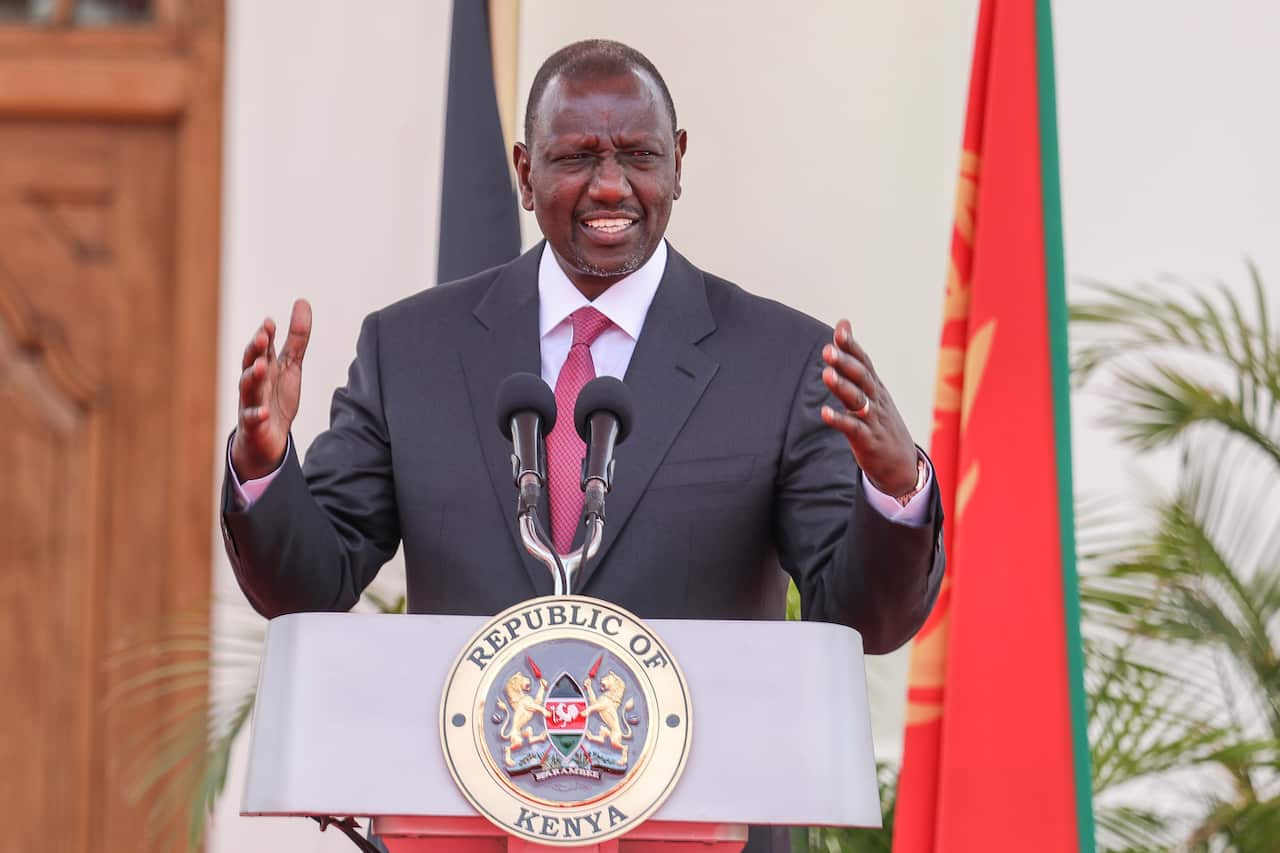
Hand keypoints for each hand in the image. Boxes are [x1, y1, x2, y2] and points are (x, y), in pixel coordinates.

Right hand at [230, 299, 311, 479]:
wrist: (268, 438)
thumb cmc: (276, 397)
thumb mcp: (291, 366)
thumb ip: (297, 338)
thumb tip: (303, 302)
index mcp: (263, 367)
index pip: (261, 348)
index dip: (264, 335)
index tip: (270, 322)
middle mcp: (254, 382)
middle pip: (250, 362)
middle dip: (254, 350)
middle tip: (261, 337)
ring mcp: (251, 402)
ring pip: (248, 388)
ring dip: (252, 376)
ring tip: (261, 367)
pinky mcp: (253, 425)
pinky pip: (252, 419)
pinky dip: (257, 414)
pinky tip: (265, 411)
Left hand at [820, 320, 919, 496]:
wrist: (902, 464)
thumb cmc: (880, 422)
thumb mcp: (870, 392)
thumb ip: (852, 363)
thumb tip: (843, 325)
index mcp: (875, 387)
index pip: (864, 362)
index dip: (852, 346)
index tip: (840, 328)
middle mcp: (875, 399)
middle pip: (861, 377)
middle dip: (845, 363)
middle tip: (828, 350)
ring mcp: (873, 419)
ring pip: (857, 400)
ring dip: (841, 387)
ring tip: (826, 374)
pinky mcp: (868, 440)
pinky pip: (853, 428)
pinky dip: (840, 420)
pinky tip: (824, 412)